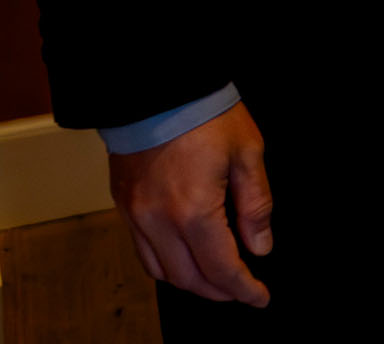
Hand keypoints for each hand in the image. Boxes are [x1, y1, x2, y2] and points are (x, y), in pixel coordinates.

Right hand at [111, 102, 271, 305]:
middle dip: (219, 291)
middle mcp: (158, 220)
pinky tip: (185, 258)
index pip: (220, 267)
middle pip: (188, 278)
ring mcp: (135, 214)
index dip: (243, 289)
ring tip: (217, 279)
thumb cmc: (206, 113)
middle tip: (243, 290)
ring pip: (161, 271)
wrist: (157, 86)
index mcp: (193, 210)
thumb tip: (260, 245)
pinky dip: (165, 265)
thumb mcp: (248, 153)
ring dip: (190, 282)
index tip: (260, 297)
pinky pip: (142, 250)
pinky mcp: (123, 204)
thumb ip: (256, 205)